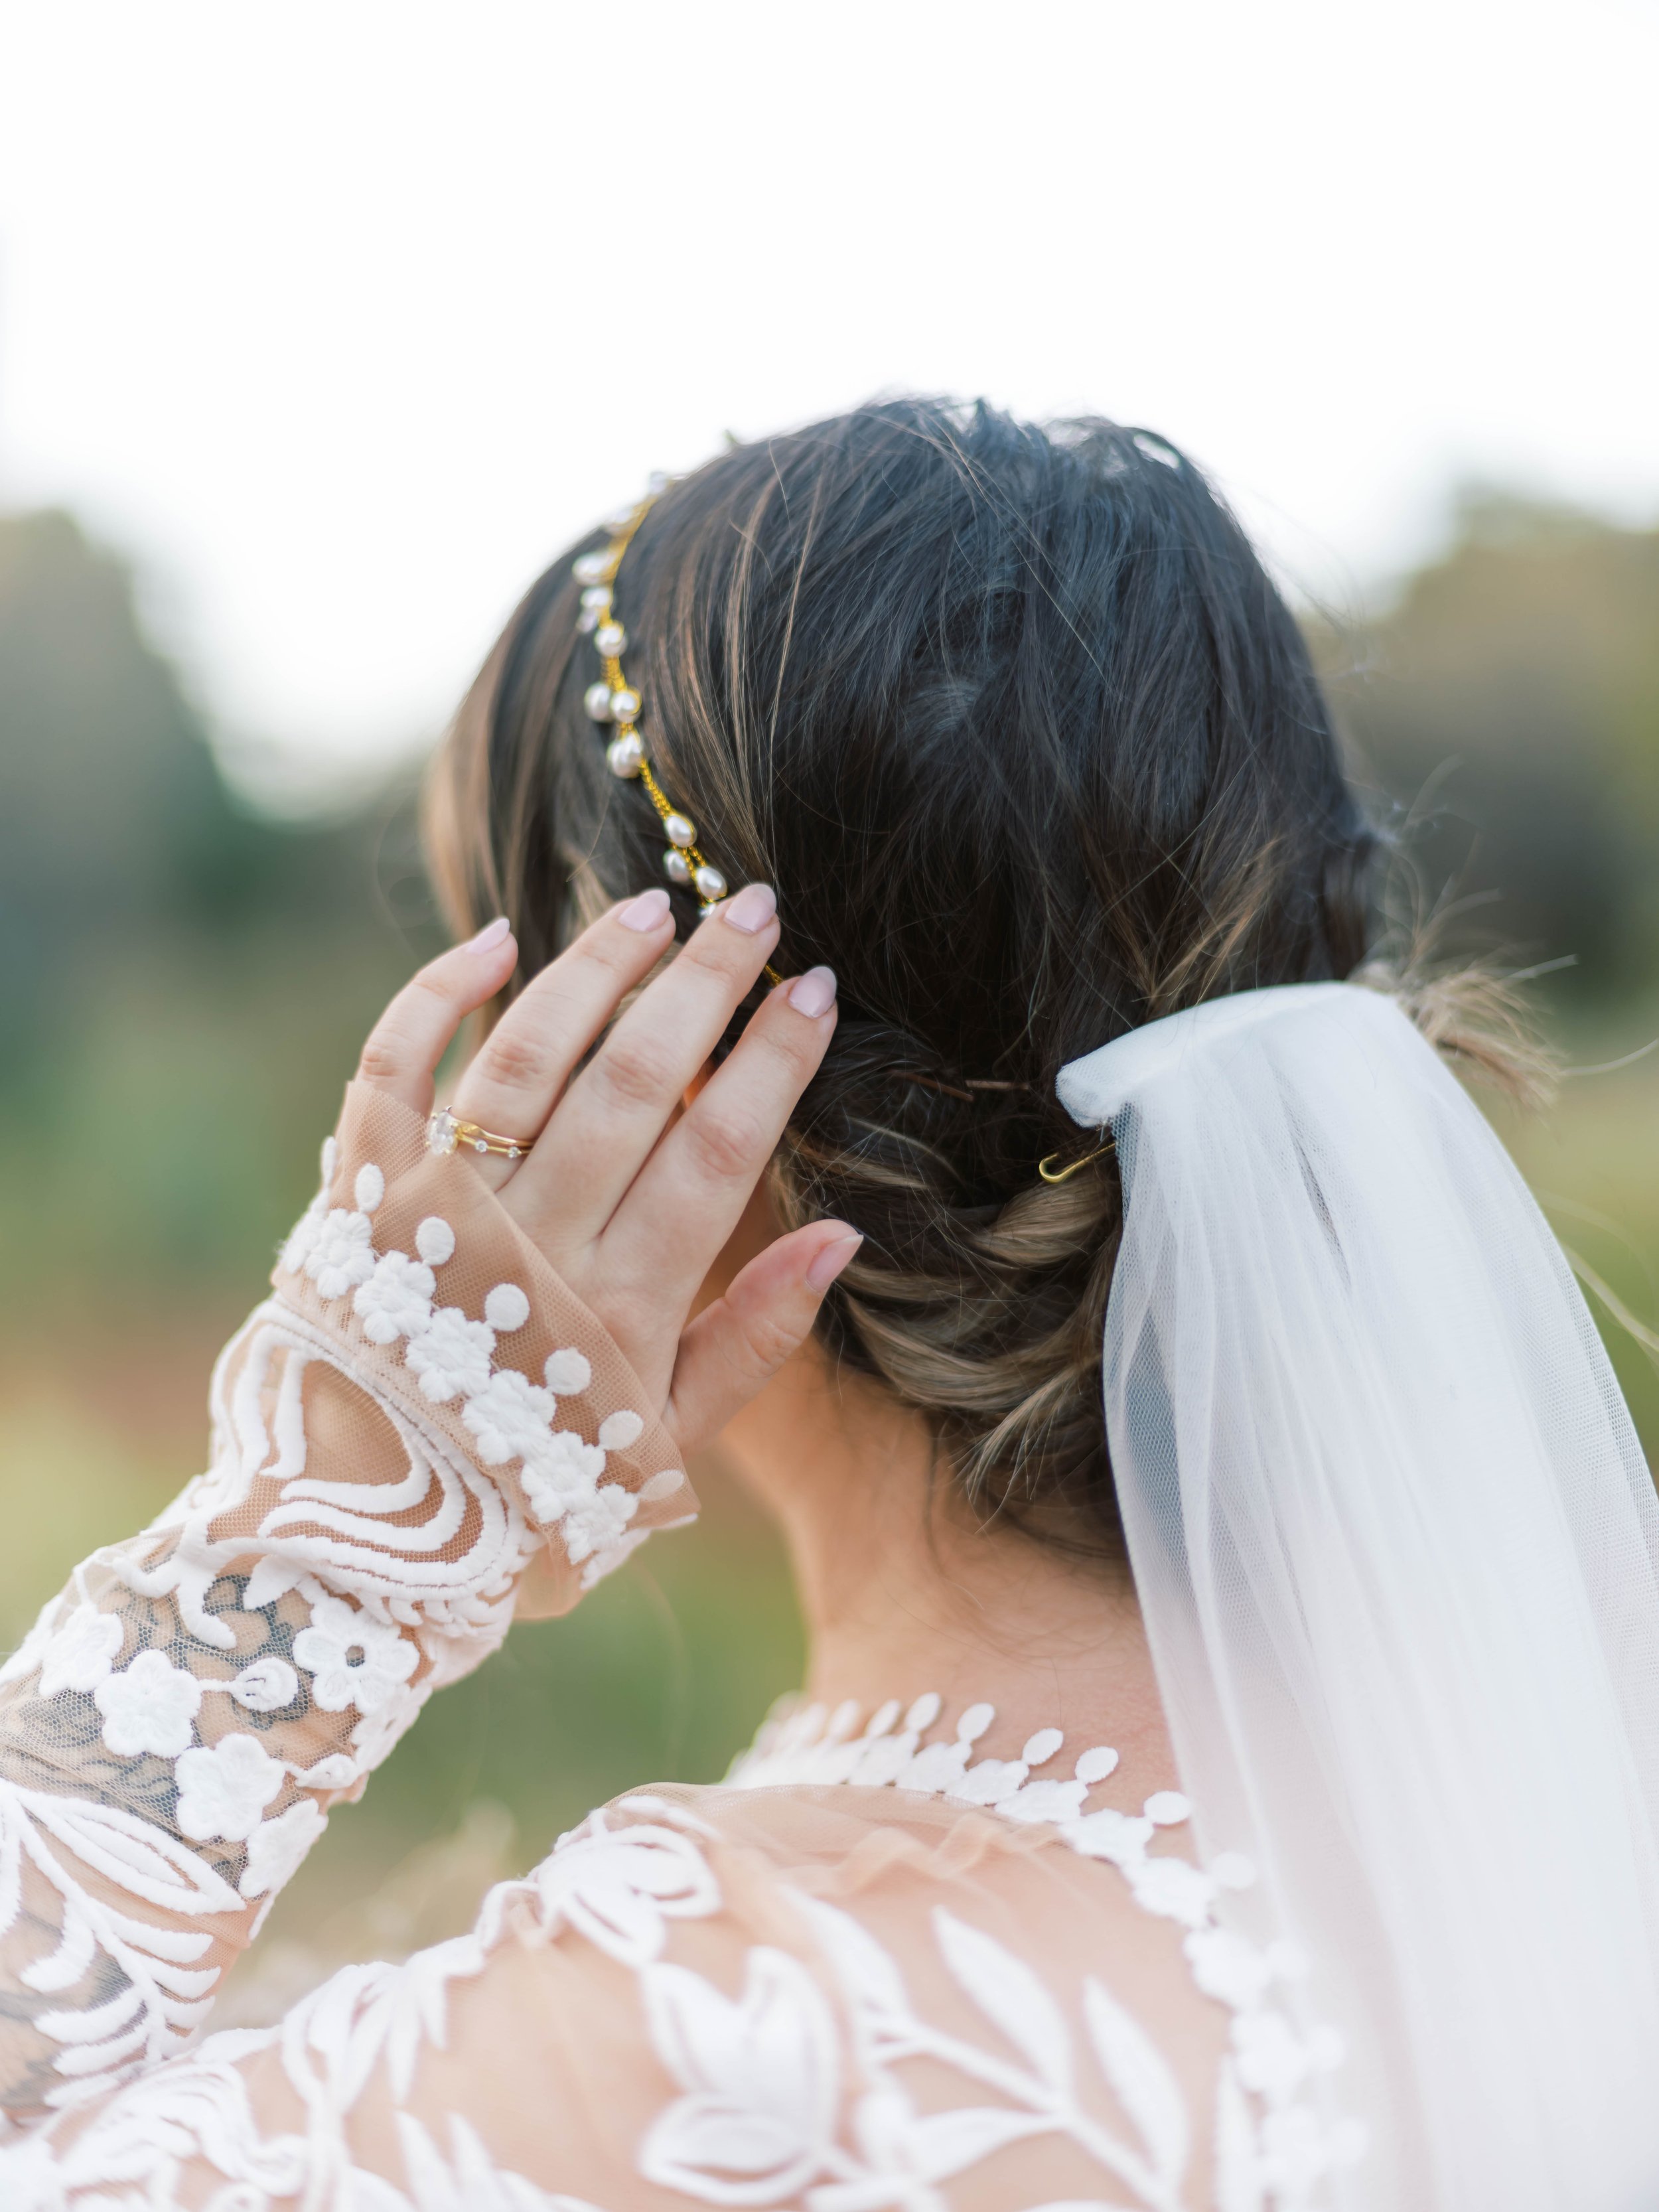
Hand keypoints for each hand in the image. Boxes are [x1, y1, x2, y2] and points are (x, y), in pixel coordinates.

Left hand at [354, 885, 856, 1451]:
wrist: (363, 1530)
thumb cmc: (534, 1484)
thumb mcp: (662, 1446)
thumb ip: (753, 1340)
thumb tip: (841, 1235)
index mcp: (618, 1309)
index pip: (716, 1150)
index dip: (771, 1061)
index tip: (816, 988)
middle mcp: (529, 1245)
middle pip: (633, 1083)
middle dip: (703, 984)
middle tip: (755, 909)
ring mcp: (436, 1209)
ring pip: (526, 1058)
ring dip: (595, 970)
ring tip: (655, 907)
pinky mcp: (358, 1189)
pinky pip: (390, 1069)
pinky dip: (433, 997)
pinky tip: (495, 940)